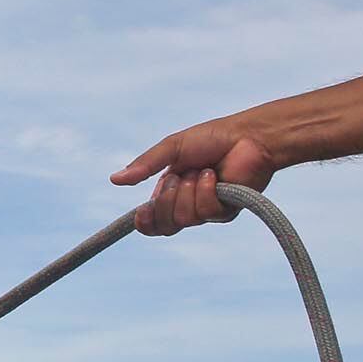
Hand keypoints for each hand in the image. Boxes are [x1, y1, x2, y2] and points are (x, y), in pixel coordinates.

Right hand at [111, 119, 280, 235]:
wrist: (248, 137)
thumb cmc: (212, 138)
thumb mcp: (172, 148)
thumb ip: (145, 165)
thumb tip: (114, 179)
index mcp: (171, 191)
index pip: (153, 220)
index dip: (146, 221)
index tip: (141, 213)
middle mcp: (187, 204)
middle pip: (165, 224)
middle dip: (167, 199)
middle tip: (179, 177)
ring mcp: (207, 211)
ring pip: (184, 218)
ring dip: (188, 191)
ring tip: (202, 172)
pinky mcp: (226, 212)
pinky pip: (206, 212)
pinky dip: (206, 189)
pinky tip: (214, 176)